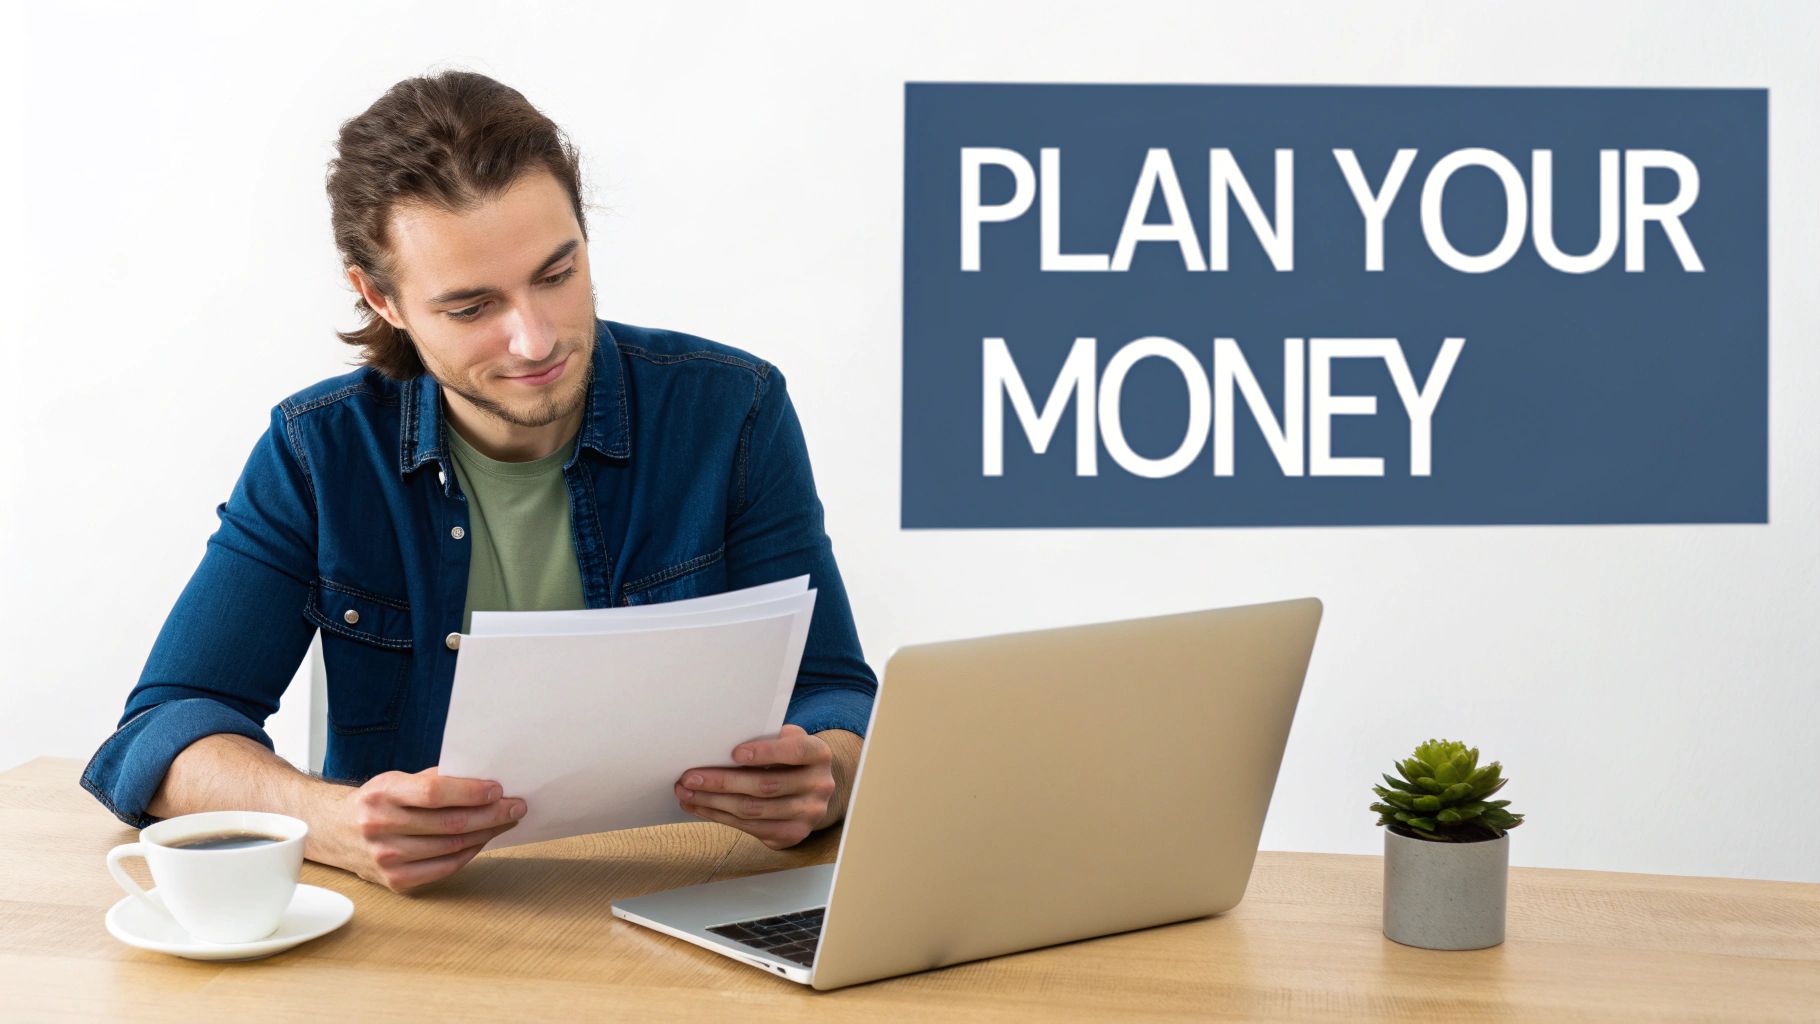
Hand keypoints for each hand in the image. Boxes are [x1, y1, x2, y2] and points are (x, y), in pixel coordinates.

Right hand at [324, 766, 526, 892]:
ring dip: (486, 833)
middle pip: (449, 823)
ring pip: (451, 847)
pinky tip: (482, 840)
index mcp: (382, 794)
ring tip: (505, 821)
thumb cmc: (376, 802)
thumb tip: (483, 782)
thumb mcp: (396, 780)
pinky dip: (469, 853)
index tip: (498, 789)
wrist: (336, 832)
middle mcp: (380, 826)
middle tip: (516, 806)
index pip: (434, 792)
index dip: (470, 791)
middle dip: (491, 814)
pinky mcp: (394, 880)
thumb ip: (434, 780)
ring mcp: (386, 857)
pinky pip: (444, 868)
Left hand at [674, 724, 837, 849]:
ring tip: (687, 794)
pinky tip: (701, 808)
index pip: (794, 752)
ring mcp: (808, 814)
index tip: (733, 753)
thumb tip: (720, 741)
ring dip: (714, 803)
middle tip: (690, 777)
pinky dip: (721, 817)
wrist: (814, 789)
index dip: (764, 753)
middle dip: (722, 782)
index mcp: (819, 755)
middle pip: (766, 786)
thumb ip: (768, 738)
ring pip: (753, 810)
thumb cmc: (791, 758)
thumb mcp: (788, 740)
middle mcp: (819, 786)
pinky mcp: (792, 834)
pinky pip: (751, 828)